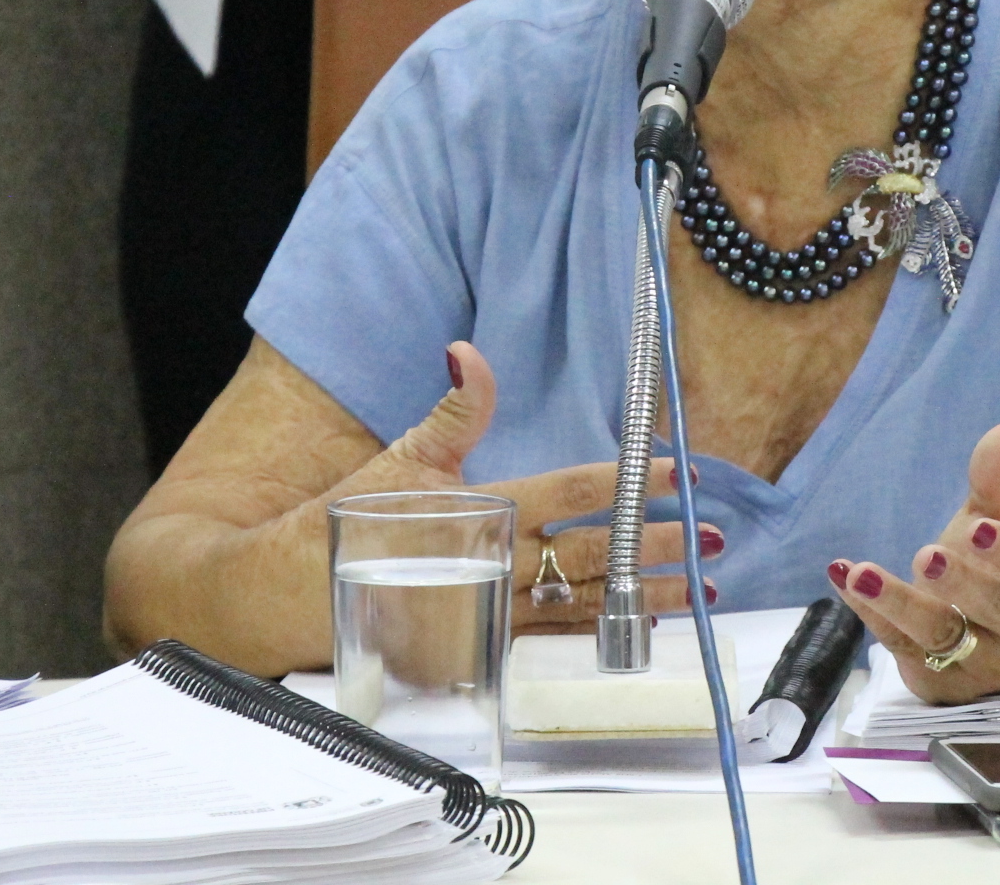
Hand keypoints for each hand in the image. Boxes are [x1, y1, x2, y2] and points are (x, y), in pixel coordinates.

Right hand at [312, 343, 713, 640]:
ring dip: (648, 596)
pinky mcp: (483, 646)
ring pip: (586, 603)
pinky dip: (603, 629)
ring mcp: (492, 613)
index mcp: (480, 513)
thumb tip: (470, 353)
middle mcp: (495, 567)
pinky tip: (641, 625)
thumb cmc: (345, 524)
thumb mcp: (403, 456)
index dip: (628, 481)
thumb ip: (455, 409)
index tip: (676, 469)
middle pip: (595, 554)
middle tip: (712, 535)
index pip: (570, 491)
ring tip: (699, 586)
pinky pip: (556, 637)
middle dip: (659, 544)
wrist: (286, 597)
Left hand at [827, 422, 999, 703]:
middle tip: (926, 554)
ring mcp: (981, 664)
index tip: (978, 526)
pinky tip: (842, 575)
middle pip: (994, 611)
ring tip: (863, 573)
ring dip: (899, 604)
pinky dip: (870, 613)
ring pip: (940, 638)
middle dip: (960, 584)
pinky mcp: (939, 679)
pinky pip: (900, 647)